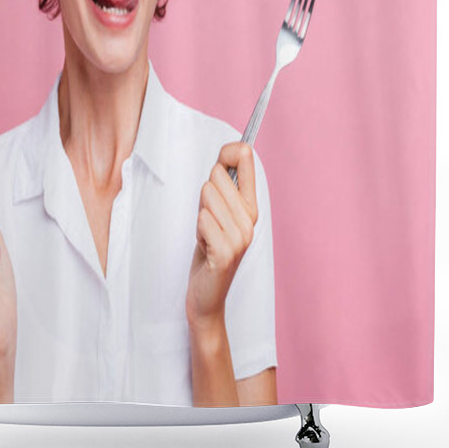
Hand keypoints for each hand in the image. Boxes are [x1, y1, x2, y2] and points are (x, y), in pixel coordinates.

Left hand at [186, 142, 257, 331]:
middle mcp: (250, 220)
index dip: (231, 150)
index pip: (246, 159)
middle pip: (217, 176)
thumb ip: (223, 187)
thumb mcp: (218, 214)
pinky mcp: (226, 253)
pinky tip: (204, 248)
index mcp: (251, 207)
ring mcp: (240, 237)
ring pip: (207, 195)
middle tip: (208, 221)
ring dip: (199, 216)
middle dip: (204, 196)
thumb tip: (229, 155)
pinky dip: (197, 232)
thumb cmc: (209, 250)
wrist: (207, 296)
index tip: (223, 158)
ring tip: (206, 235)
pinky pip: (203, 219)